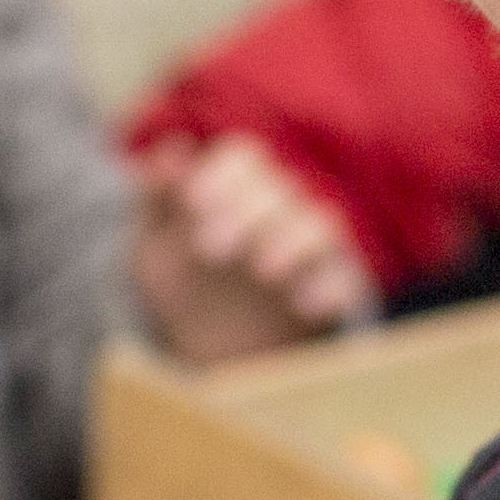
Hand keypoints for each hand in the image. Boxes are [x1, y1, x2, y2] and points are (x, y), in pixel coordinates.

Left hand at [132, 134, 377, 367]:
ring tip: (264, 271)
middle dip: (246, 211)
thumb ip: (156, 198)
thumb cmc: (183, 280)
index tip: (192, 204)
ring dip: (294, 241)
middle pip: (279, 188)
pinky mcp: (334, 287)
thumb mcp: (153, 244)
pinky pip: (346, 277)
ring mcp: (311, 248)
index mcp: (238, 187)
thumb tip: (167, 154)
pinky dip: (331, 287)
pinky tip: (304, 305)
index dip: (220, 176)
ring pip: (320, 224)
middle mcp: (280, 209)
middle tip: (208, 249)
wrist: (215, 346)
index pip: (242, 159)